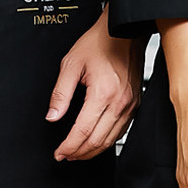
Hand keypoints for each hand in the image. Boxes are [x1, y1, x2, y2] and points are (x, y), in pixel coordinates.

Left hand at [47, 11, 142, 161]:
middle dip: (79, 153)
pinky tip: (96, 141)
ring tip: (77, 152)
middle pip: (98, 141)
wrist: (123, 32)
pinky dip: (107, 141)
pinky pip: (121, 130)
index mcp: (102, 93)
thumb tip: (52, 116)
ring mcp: (130, 105)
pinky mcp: (135, 104)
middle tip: (65, 155)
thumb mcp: (71, 63)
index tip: (59, 152)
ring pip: (111, 140)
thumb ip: (60, 93)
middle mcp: (119, 102)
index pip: (83, 131)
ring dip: (93, 150)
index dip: (69, 146)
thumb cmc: (99, 42)